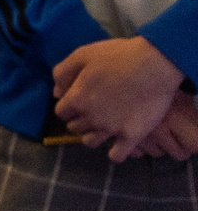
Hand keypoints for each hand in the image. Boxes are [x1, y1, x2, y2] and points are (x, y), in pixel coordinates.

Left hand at [53, 36, 188, 159]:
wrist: (154, 65)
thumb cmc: (117, 56)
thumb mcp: (82, 55)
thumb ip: (63, 73)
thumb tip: (56, 93)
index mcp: (76, 99)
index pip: (61, 113)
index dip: (68, 107)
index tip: (78, 102)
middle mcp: (90, 118)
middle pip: (75, 128)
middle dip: (79, 120)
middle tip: (92, 112)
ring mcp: (111, 129)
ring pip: (91, 142)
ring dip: (93, 136)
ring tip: (102, 127)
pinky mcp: (132, 136)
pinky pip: (117, 155)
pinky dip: (115, 153)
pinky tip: (118, 144)